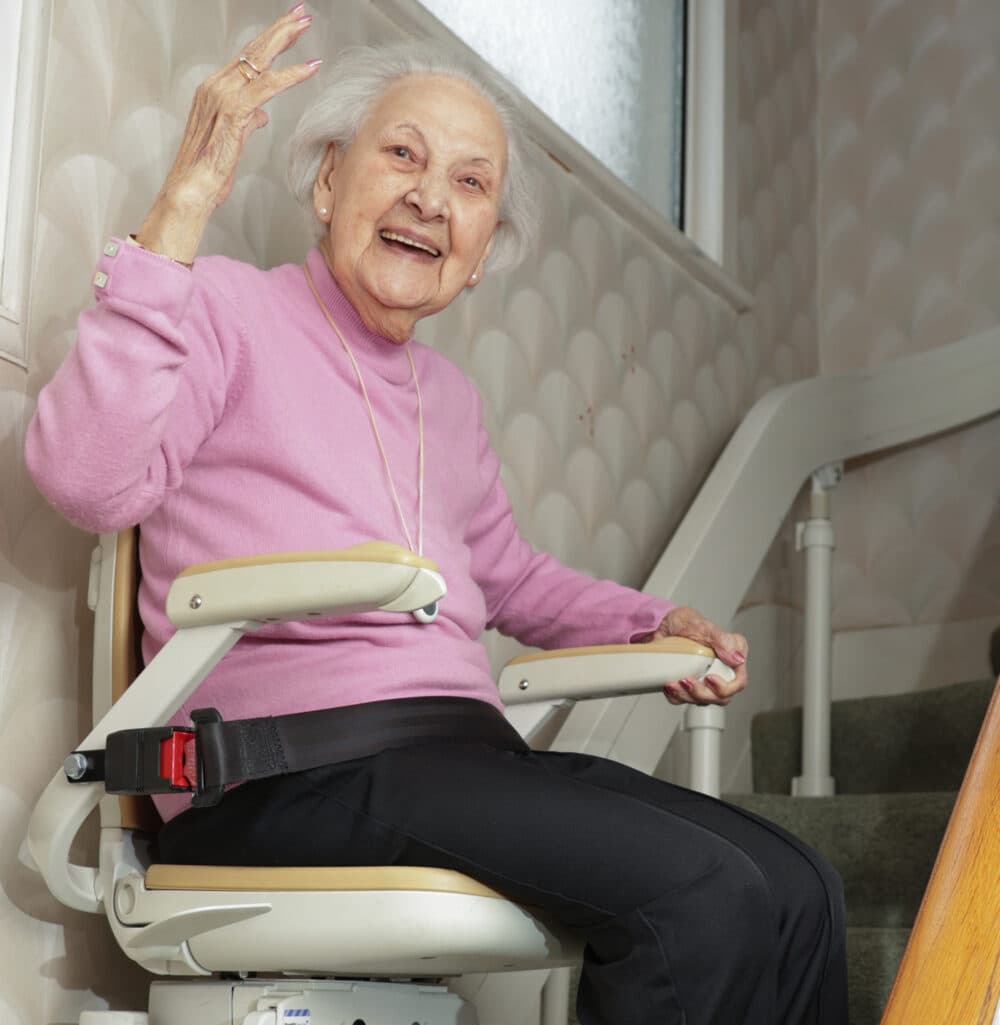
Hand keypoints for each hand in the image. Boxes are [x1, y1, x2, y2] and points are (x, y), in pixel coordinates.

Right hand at [136, 5, 320, 262]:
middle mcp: (215, 87)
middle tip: (301, 12)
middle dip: (279, 29)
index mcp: (214, 91)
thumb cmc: (209, 173)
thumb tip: (261, 114)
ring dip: (285, 40)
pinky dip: (290, 76)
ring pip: (259, 60)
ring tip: (306, 26)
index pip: (247, 60)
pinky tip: (308, 68)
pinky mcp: (233, 113)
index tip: (290, 28)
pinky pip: (266, 87)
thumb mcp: (234, 143)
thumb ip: (247, 122)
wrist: (191, 191)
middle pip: (252, 50)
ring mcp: (222, 97)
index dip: (270, 42)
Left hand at [647, 606, 747, 706]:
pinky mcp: (688, 684)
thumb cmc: (685, 622)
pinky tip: (669, 685)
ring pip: (702, 700)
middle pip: (720, 697)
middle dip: (702, 694)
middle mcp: (719, 670)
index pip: (738, 682)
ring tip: (674, 683)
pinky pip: (683, 699)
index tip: (710, 679)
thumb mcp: (703, 627)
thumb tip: (738, 658)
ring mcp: (703, 679)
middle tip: (687, 680)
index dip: (726, 687)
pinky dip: (675, 696)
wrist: (661, 625)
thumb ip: (723, 641)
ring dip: (686, 695)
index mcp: (730, 656)